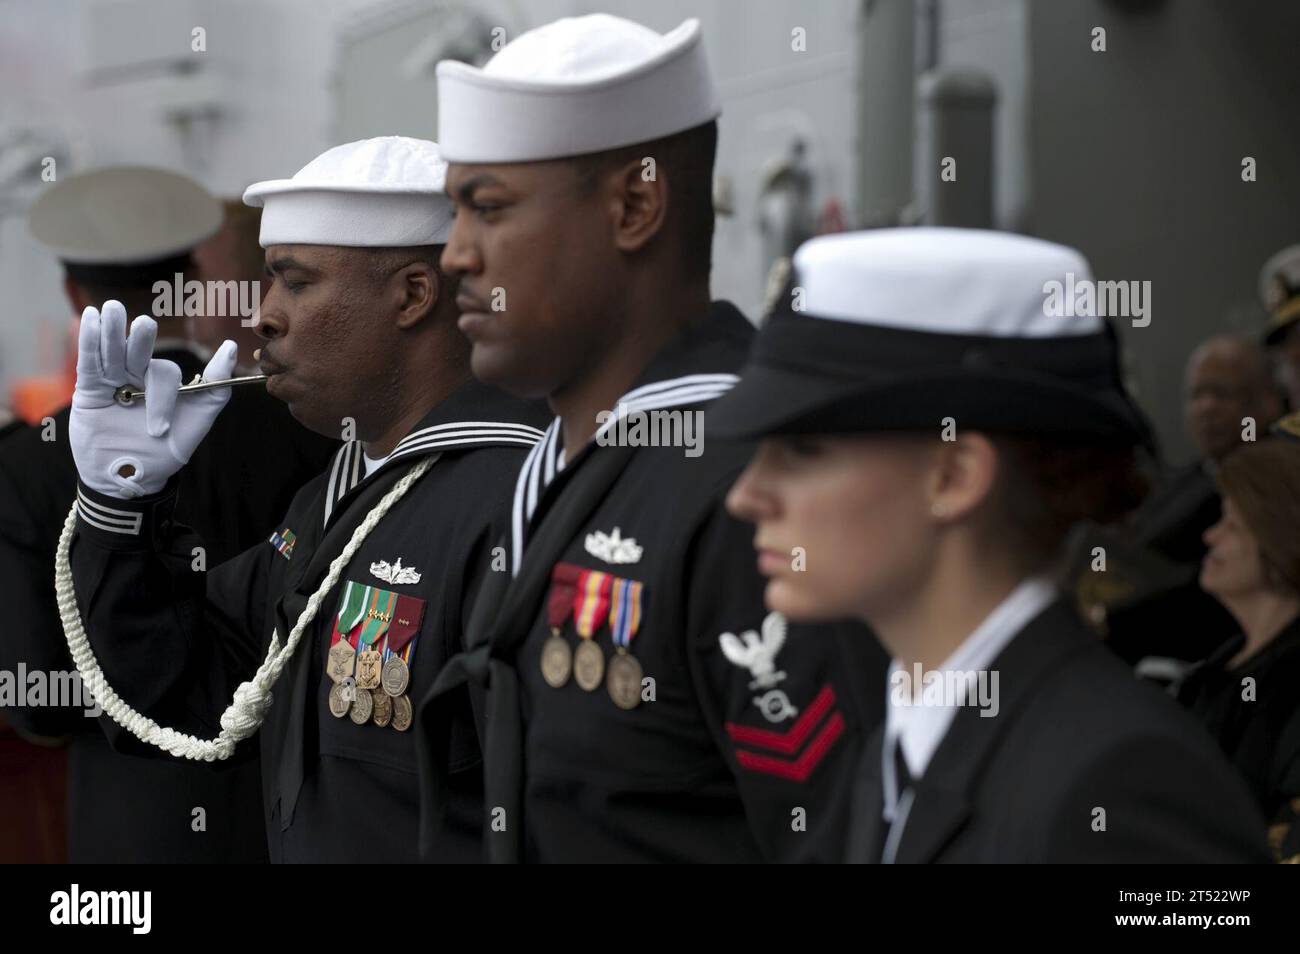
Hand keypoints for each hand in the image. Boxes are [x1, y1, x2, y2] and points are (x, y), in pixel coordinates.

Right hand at [69, 300, 237, 497]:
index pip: (163, 373)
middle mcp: (137, 378)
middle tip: (144, 322)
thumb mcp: (196, 422)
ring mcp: (112, 382)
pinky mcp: (89, 391)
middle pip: (136, 352)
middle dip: (138, 338)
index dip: (163, 396)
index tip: (160, 430)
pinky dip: (88, 342)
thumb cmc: (164, 453)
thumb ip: (215, 388)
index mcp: (162, 384)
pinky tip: (90, 319)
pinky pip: (89, 364)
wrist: (129, 480)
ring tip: (111, 309)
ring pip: (112, 353)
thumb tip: (231, 347)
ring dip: (111, 332)